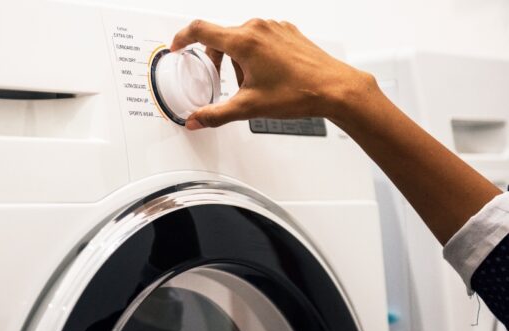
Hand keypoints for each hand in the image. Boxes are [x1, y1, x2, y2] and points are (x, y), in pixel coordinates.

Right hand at [170, 19, 376, 129]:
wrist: (335, 89)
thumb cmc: (299, 93)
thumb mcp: (249, 108)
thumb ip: (216, 115)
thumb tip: (196, 121)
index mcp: (244, 41)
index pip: (200, 30)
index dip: (183, 38)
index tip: (178, 46)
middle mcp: (258, 28)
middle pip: (222, 37)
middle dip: (217, 59)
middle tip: (223, 81)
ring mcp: (275, 28)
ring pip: (242, 38)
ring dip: (238, 59)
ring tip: (252, 83)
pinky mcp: (288, 32)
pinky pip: (261, 38)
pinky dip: (255, 54)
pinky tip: (267, 75)